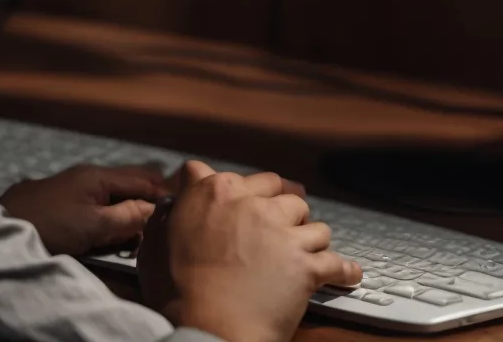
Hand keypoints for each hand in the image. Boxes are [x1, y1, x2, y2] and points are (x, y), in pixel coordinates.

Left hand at [0, 163, 167, 255]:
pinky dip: (104, 218)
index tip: (181, 207)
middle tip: (158, 222)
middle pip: (125, 186)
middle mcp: (84, 176)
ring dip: (123, 214)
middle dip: (143, 203)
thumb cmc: (49, 226)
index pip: (142, 179)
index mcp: (96, 176)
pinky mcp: (56, 204)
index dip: (162, 193)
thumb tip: (155, 209)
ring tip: (134, 232)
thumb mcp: (94, 225)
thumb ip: (127, 217)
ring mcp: (68, 189)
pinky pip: (90, 207)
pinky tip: (105, 233)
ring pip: (108, 199)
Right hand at [137, 162, 361, 341]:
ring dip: (311, 236)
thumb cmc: (176, 294)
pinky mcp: (305, 265)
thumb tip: (170, 206)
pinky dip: (344, 270)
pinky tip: (348, 274)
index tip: (238, 195)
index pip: (228, 175)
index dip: (233, 188)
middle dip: (283, 203)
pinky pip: (336, 262)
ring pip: (312, 222)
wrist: (208, 328)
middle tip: (286, 216)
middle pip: (280, 191)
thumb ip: (165, 218)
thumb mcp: (154, 246)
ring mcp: (282, 233)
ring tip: (310, 249)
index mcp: (213, 194)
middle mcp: (251, 205)